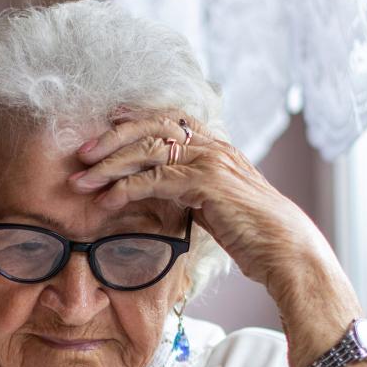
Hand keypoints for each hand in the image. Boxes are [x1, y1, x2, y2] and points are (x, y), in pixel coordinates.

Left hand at [69, 110, 341, 300]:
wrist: (284, 249)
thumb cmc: (252, 232)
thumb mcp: (216, 203)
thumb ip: (192, 190)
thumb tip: (164, 192)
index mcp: (217, 148)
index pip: (171, 119)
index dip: (137, 117)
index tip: (109, 120)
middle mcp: (213, 147)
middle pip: (153, 127)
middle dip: (113, 138)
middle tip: (82, 153)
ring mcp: (211, 162)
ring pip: (148, 151)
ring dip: (109, 165)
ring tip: (81, 180)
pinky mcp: (206, 185)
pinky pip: (155, 180)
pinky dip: (125, 188)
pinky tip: (106, 200)